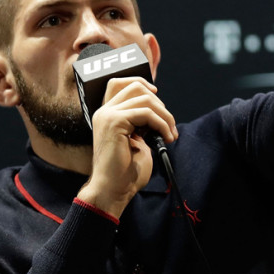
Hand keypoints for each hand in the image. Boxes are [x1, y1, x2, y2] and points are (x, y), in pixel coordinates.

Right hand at [76, 77, 177, 218]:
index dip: (142, 84)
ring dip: (165, 115)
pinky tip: (166, 138)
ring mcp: (107, 115)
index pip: (120, 83)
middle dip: (159, 103)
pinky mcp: (115, 122)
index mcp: (106, 114)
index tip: (159, 100)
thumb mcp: (136, 140)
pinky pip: (146, 113)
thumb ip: (141, 122)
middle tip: (168, 126)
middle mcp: (104, 111)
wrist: (113, 190)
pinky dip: (162, 124)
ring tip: (170, 134)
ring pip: (145, 98)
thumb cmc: (125, 172)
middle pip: (135, 86)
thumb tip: (157, 111)